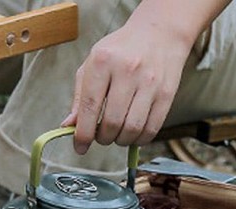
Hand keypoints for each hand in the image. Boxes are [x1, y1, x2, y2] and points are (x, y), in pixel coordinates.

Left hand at [61, 9, 192, 154]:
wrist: (159, 33)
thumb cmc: (121, 51)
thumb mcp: (93, 63)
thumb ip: (80, 96)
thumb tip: (68, 126)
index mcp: (103, 61)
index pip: (90, 107)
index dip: (83, 134)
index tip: (80, 147)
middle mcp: (127, 70)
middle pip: (112, 123)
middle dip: (103, 138)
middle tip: (102, 136)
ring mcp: (149, 83)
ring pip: (132, 130)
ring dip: (121, 141)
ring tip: (117, 135)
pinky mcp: (166, 94)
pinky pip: (151, 129)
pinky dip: (139, 140)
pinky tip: (134, 134)